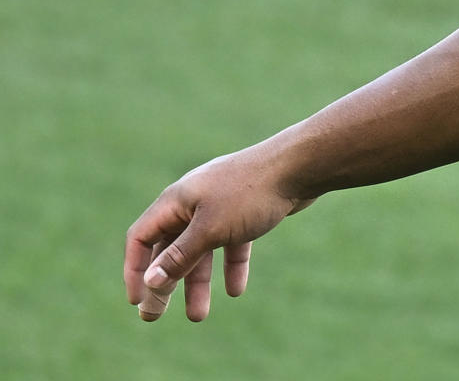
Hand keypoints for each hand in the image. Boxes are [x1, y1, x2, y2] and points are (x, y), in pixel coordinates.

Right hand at [123, 148, 311, 322]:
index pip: (141, 238)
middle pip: (169, 247)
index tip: (137, 300)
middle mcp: (194, 202)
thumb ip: (180, 256)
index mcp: (176, 201)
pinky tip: (236, 291)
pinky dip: (231, 266)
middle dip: (164, 282)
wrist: (301, 165)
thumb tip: (151, 281)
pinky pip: (231, 243)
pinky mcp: (247, 210)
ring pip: (202, 250)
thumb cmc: (250, 193)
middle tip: (155, 316)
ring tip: (198, 316)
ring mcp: (221, 205)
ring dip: (197, 282)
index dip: (135, 269)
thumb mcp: (211, 229)